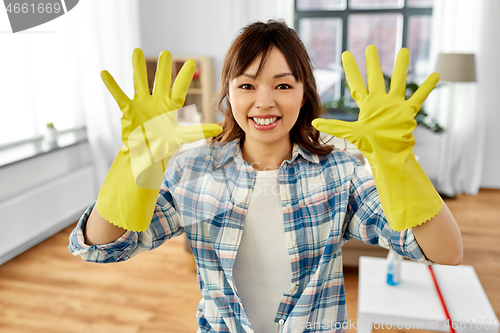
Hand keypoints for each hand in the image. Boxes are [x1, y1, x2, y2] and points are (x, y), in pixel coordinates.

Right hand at [102, 48, 221, 187]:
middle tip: (165, 53)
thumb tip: (219, 128)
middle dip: (162, 67)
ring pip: (139, 82)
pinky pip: (119, 95)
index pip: (179, 89)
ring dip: (137, 68)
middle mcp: (157, 101)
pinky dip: (112, 85)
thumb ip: (198, 131)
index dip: (184, 76)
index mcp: (171, 106)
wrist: (144, 155)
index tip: (192, 61)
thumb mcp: (181, 138)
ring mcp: (142, 104)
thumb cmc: (163, 145)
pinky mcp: (128, 110)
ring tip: (136, 51)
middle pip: (160, 81)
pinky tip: (105, 73)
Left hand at [312, 45, 438, 160]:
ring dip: (401, 66)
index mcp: (366, 105)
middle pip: (376, 77)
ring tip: (404, 50)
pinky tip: (436, 75)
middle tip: (371, 47)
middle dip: (372, 63)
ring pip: (399, 81)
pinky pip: (419, 97)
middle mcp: (380, 102)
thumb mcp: (351, 133)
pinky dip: (427, 87)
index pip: (356, 82)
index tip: (346, 54)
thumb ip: (334, 125)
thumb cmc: (371, 146)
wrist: (389, 156)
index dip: (351, 69)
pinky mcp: (407, 112)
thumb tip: (315, 121)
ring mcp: (394, 105)